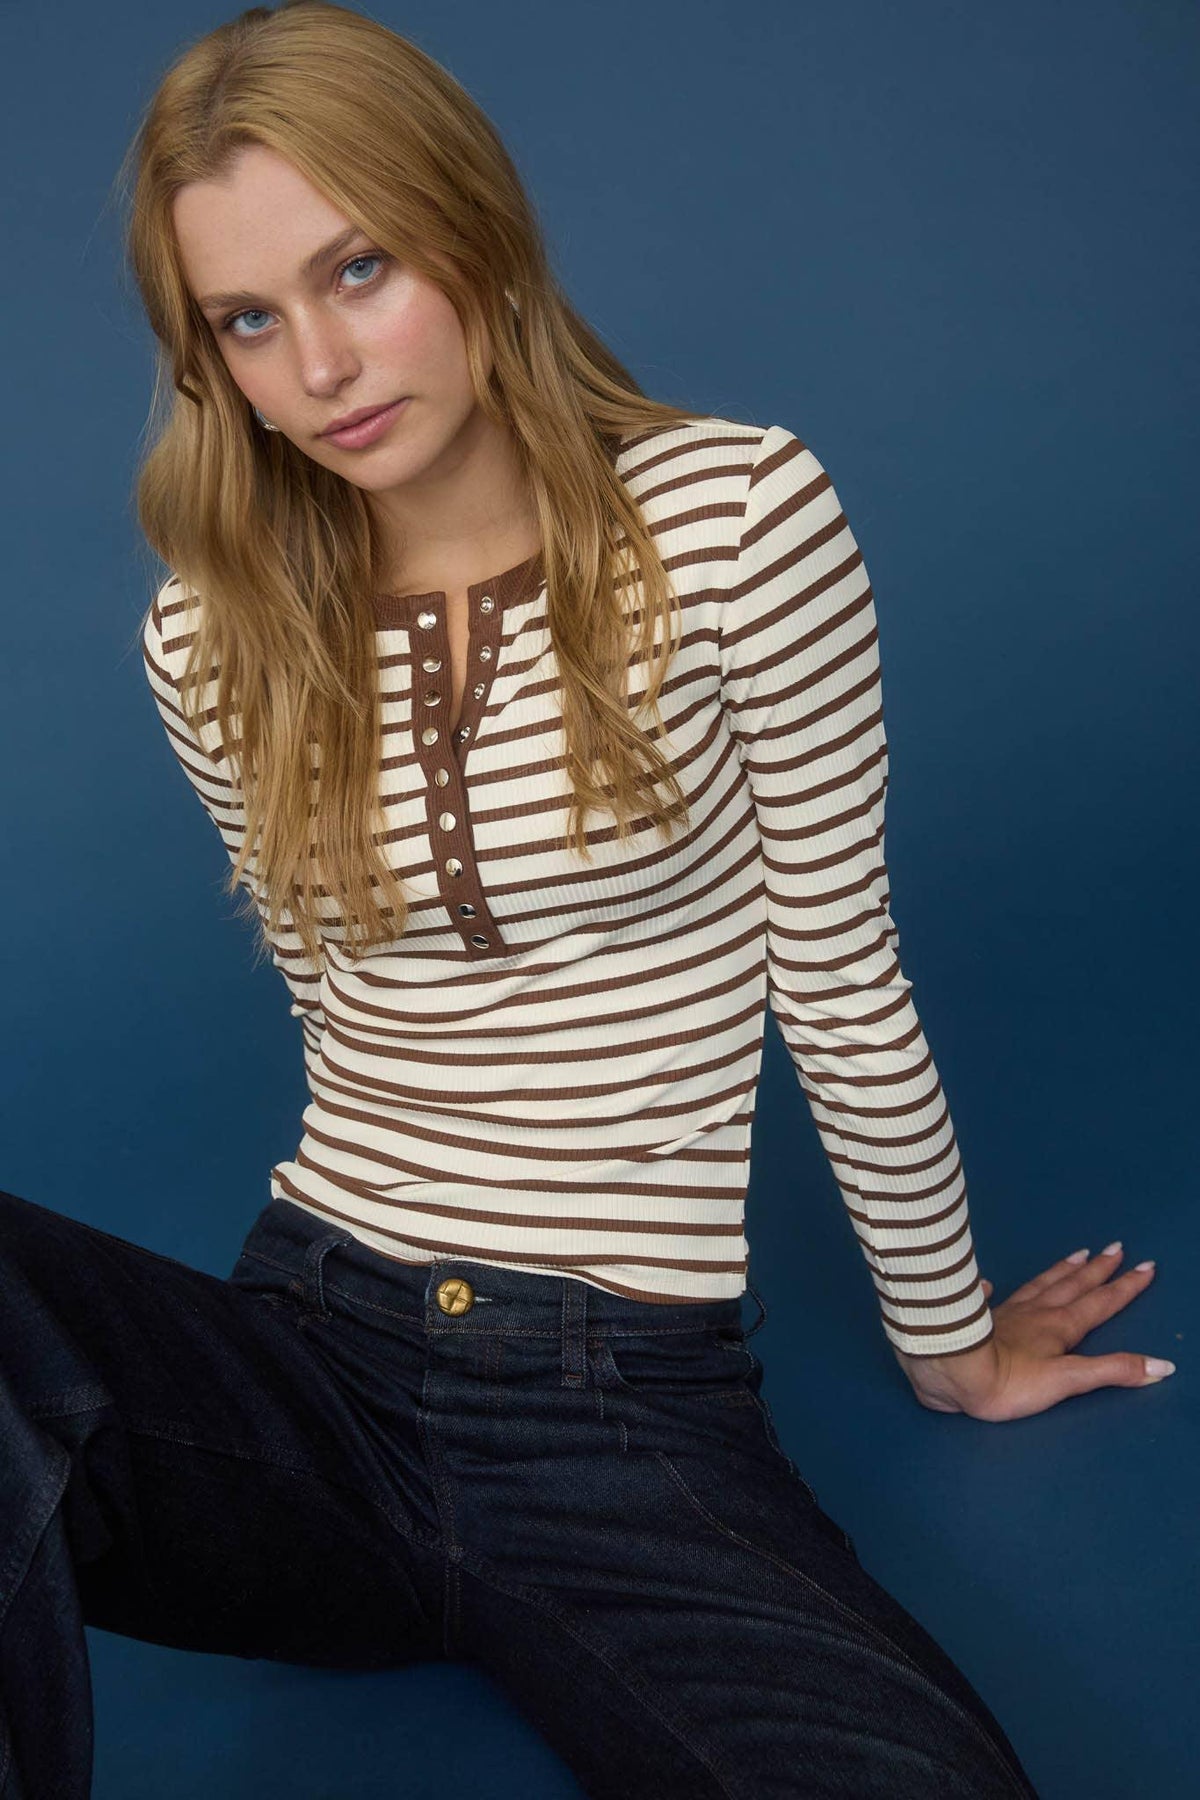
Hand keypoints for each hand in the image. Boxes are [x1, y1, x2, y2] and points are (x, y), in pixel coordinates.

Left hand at [891, 1243, 1176, 1420]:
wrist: (952, 1371)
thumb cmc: (1010, 1381)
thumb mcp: (1069, 1381)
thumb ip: (1113, 1370)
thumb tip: (1162, 1366)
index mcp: (1060, 1326)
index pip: (1100, 1303)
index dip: (1125, 1287)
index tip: (1145, 1266)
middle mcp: (1036, 1312)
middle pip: (1073, 1286)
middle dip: (1099, 1269)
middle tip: (1117, 1248)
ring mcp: (1007, 1313)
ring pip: (1041, 1285)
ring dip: (1062, 1271)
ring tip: (1079, 1254)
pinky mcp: (980, 1319)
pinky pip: (992, 1297)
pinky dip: (994, 1289)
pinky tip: (990, 1283)